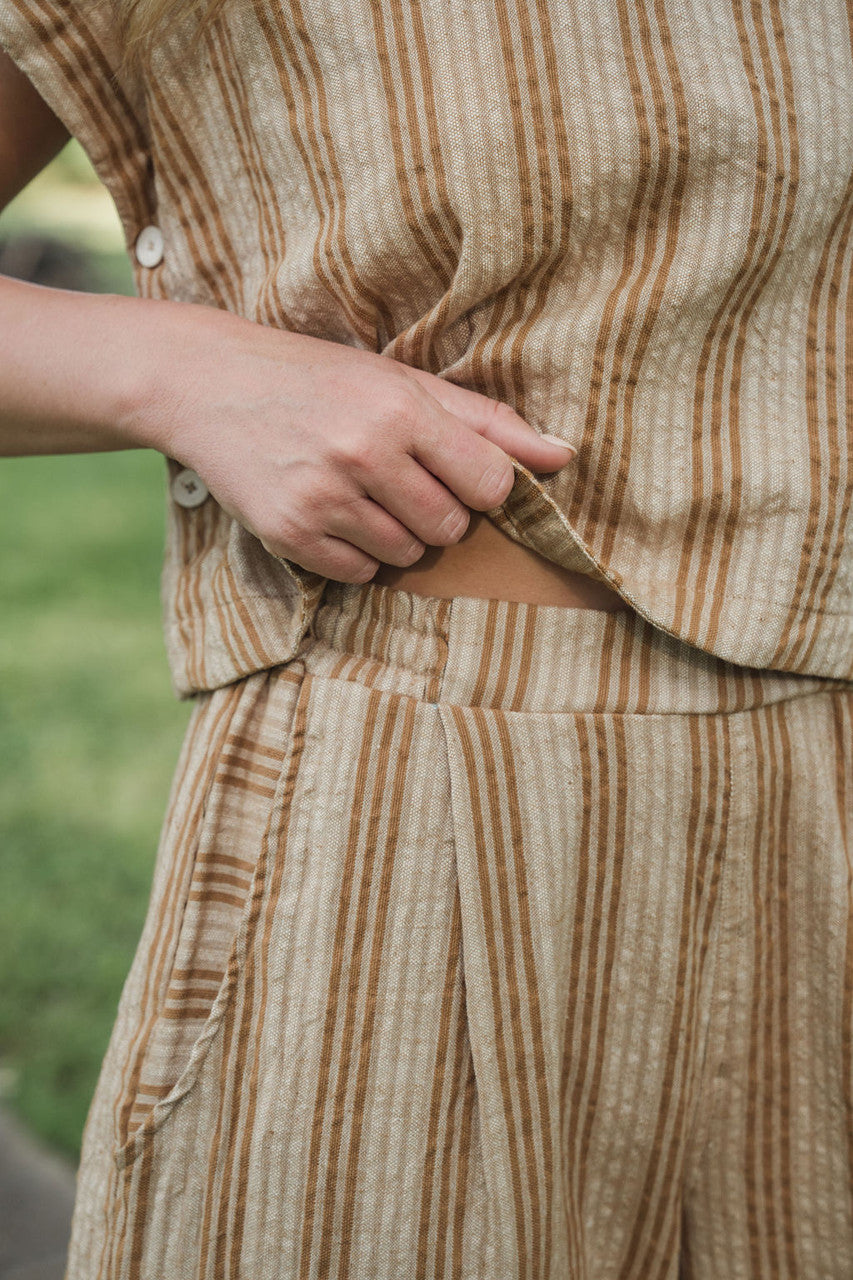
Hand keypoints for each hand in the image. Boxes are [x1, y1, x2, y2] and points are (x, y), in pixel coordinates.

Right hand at [140, 307, 576, 583]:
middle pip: (451, 529)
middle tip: (398, 479)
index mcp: (402, 410)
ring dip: (396, 535)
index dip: (480, 486)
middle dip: (437, 513)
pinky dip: (356, 554)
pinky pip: (360, 574)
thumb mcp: (403, 382)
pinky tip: (331, 511)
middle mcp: (364, 454)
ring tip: (360, 492)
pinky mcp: (290, 534)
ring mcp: (324, 499)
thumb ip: (487, 422)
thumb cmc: (321, 379)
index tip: (453, 471)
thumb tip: (565, 456)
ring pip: (407, 557)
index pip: (490, 486)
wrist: (210, 385)